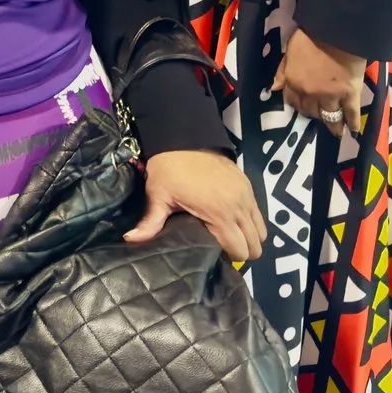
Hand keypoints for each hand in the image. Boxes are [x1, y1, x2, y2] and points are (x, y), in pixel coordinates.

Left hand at [127, 149, 264, 261]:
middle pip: (255, 246)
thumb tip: (131, 239)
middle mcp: (239, 206)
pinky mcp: (249, 185)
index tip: (213, 253)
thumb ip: (150, 223)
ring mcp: (247, 195)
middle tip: (221, 246)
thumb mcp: (157, 195)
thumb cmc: (168, 169)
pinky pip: (259, 215)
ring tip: (228, 234)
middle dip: (241, 251)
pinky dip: (250, 222)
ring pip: (261, 232)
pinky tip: (232, 219)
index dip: (228, 257)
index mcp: (219, 214)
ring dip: (247, 237)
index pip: (239, 251)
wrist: (182, 135)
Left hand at [274, 27, 367, 139]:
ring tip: (336, 130)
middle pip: (311, 110)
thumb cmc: (310, 36)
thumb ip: (282, 71)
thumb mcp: (290, 51)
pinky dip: (353, 123)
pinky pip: (351, 113)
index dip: (298, 105)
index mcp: (293, 81)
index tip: (304, 107)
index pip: (292, 100)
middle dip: (314, 113)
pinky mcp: (350, 94)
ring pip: (329, 116)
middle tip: (320, 115)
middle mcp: (310, 93)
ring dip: (332, 124)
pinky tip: (353, 131)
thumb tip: (275, 88)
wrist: (336, 31)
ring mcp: (331, 96)